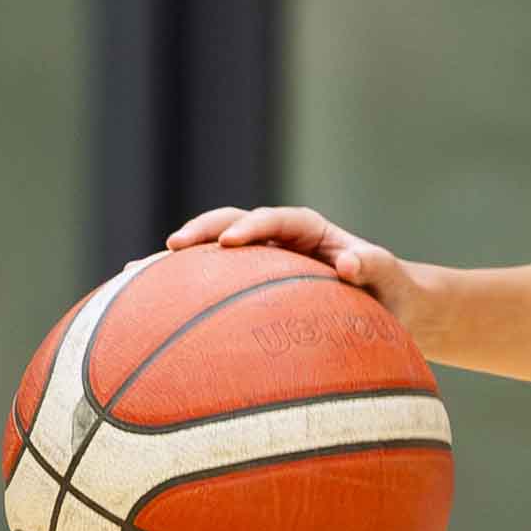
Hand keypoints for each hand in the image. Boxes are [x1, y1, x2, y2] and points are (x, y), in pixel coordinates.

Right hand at [164, 202, 432, 341]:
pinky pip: (214, 286)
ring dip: (182, 261)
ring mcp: (265, 263)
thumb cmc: (393, 295)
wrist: (392, 310)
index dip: (253, 226)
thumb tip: (350, 263)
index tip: (231, 241)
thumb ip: (374, 267)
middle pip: (236, 224)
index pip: (279, 220)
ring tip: (137, 273)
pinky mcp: (253, 289)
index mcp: (313, 233)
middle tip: (175, 246)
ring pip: (216, 254)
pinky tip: (143, 306)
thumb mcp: (391, 281)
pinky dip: (183, 291)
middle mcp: (283, 242)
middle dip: (204, 232)